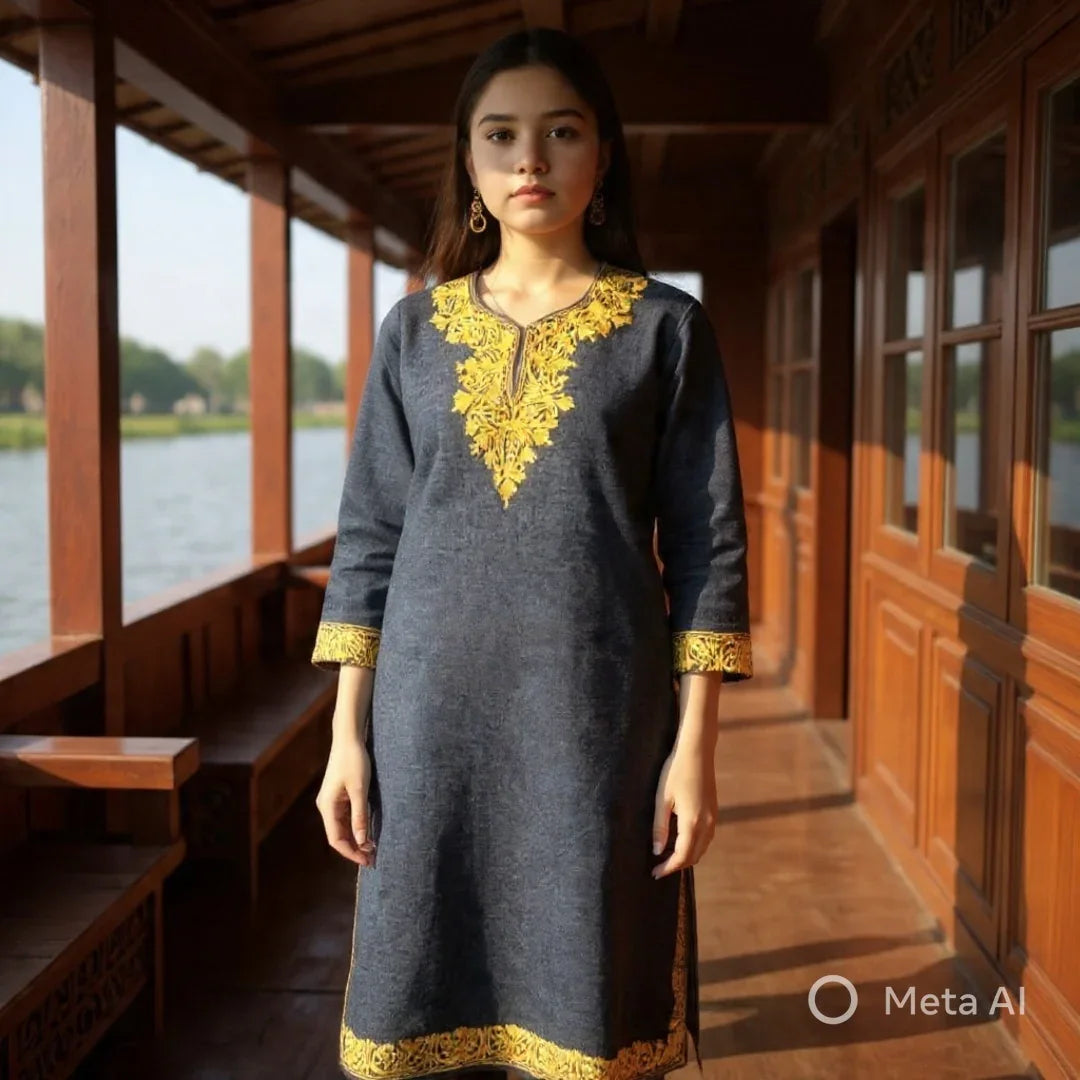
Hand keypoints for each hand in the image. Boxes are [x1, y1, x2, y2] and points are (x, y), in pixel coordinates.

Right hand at [315, 732, 375, 866]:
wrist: (349, 738)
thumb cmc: (354, 761)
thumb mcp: (360, 789)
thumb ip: (360, 815)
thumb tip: (362, 841)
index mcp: (327, 806)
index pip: (336, 839)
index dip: (351, 852)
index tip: (367, 861)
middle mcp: (327, 806)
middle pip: (338, 836)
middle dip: (354, 848)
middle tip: (373, 859)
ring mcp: (332, 802)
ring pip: (342, 828)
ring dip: (356, 839)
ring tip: (372, 849)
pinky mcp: (339, 796)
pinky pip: (346, 818)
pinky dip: (356, 827)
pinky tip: (367, 832)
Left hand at [651, 737, 717, 878]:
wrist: (697, 751)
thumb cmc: (675, 771)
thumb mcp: (662, 799)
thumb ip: (660, 827)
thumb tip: (657, 851)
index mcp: (693, 822)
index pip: (682, 856)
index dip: (668, 868)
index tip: (654, 873)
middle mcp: (707, 823)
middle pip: (694, 856)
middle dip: (677, 865)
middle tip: (658, 868)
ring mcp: (713, 817)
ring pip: (702, 848)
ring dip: (687, 856)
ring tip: (667, 856)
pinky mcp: (714, 810)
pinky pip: (706, 837)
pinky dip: (695, 845)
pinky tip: (681, 841)